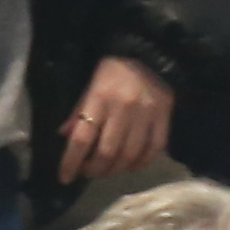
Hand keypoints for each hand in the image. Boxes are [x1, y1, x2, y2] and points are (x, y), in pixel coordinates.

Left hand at [58, 55, 174, 182]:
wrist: (151, 52)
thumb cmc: (114, 70)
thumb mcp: (90, 84)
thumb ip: (79, 111)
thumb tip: (64, 136)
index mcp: (100, 98)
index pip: (82, 138)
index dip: (71, 162)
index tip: (64, 177)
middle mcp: (124, 107)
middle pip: (106, 153)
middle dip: (94, 170)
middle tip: (88, 171)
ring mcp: (146, 113)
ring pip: (129, 156)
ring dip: (115, 170)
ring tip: (107, 169)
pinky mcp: (164, 116)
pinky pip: (153, 149)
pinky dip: (140, 164)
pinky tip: (131, 165)